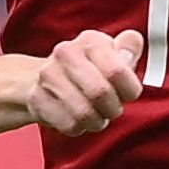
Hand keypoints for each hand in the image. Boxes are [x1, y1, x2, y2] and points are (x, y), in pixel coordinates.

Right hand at [27, 29, 145, 136]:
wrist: (42, 78)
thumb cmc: (86, 70)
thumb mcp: (112, 55)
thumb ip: (128, 48)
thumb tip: (132, 42)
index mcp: (91, 41)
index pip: (117, 72)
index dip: (129, 90)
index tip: (128, 93)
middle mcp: (66, 53)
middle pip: (100, 93)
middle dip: (112, 108)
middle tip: (111, 108)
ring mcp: (49, 75)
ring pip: (84, 113)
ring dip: (96, 121)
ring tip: (95, 114)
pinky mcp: (37, 99)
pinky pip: (69, 124)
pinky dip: (79, 128)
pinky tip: (78, 118)